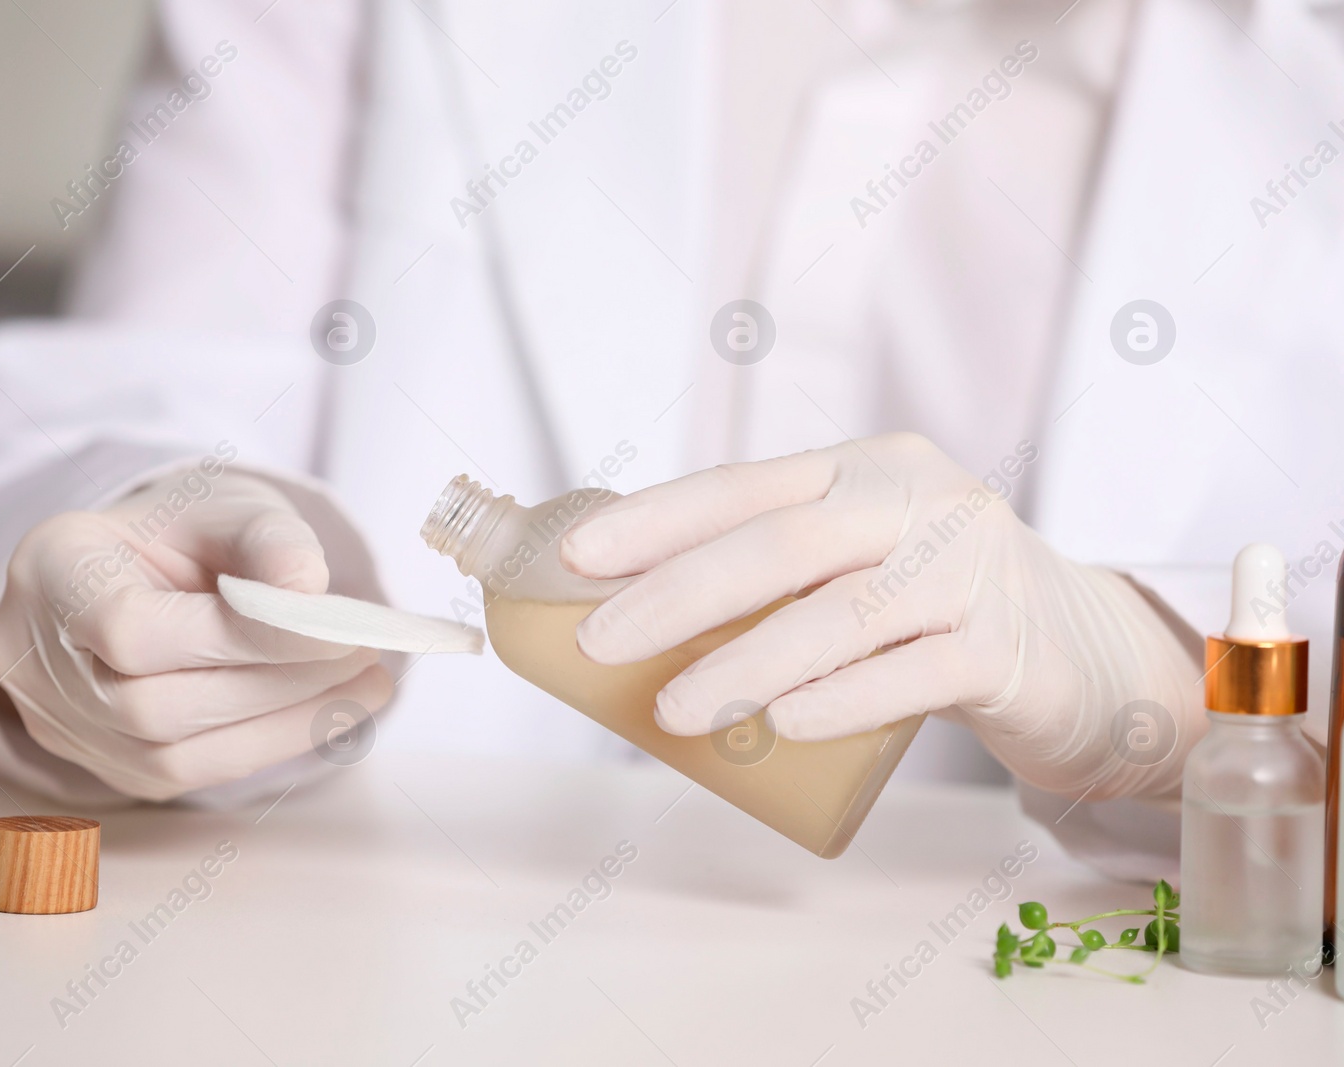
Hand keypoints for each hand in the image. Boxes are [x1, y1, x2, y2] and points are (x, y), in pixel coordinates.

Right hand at [0, 471, 392, 799]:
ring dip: (286, 722)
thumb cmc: (185, 534)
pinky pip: (193, 773)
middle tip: (364, 652)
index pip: (129, 628)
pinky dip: (271, 743)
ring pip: (174, 753)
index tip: (329, 624)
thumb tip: (308, 588)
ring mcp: (65, 725)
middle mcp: (34, 659)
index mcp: (50, 570)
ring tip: (367, 682)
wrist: (147, 571)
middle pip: (151, 703)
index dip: (232, 637)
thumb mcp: (227, 507)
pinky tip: (332, 710)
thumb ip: (269, 538)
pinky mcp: (112, 767)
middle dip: (274, 683)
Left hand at [559, 434, 1200, 798]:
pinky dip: (838, 701)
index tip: (576, 556)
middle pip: (784, 542)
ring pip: (841, 614)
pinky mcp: (1006, 649)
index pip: (745, 485)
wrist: (1082, 651)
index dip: (656, 519)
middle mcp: (921, 501)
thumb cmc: (933, 606)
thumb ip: (775, 570)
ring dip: (743, 662)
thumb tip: (630, 612)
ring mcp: (969, 570)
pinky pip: (909, 675)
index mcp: (867, 467)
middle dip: (678, 593)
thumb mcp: (860, 558)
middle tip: (601, 645)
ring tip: (671, 710)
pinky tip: (779, 725)